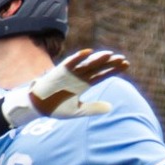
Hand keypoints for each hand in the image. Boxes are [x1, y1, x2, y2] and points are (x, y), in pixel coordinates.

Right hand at [1, 49, 128, 126]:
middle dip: (110, 63)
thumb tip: (110, 107)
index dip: (114, 69)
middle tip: (123, 59)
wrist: (38, 107)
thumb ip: (93, 108)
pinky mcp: (59, 71)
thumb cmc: (56, 108)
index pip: (102, 74)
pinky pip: (69, 63)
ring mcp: (69, 73)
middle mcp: (78, 76)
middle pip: (98, 67)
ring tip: (110, 55)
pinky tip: (88, 53)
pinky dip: (78, 58)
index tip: (126, 65)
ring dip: (98, 59)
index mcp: (84, 84)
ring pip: (87, 63)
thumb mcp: (77, 110)